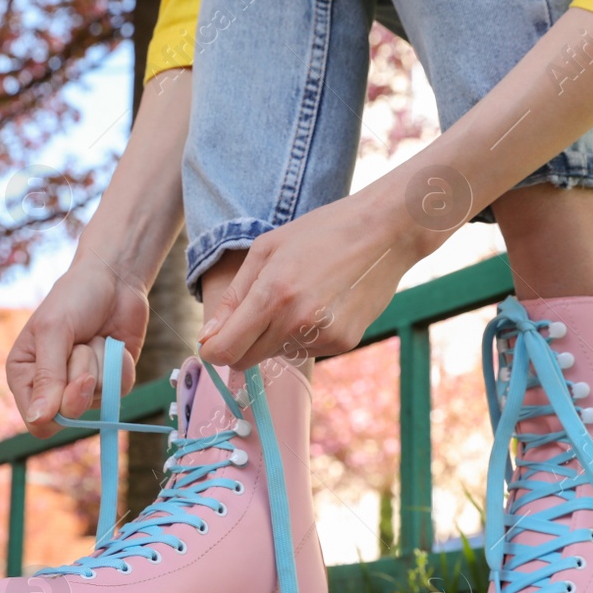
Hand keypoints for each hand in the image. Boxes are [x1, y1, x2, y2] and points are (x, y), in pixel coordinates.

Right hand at [6, 263, 148, 437]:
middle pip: (69, 415)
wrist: (114, 279)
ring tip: (93, 338)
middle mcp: (51, 386)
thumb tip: (39, 419)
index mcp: (24, 375)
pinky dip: (120, 366)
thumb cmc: (74, 298)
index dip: (55, 409)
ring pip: (97, 401)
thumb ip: (47, 376)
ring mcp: (83, 386)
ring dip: (100, 364)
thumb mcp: (53, 332)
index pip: (36, 421)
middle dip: (82, 378)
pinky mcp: (110, 381)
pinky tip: (112, 344)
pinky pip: (119, 391)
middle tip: (83, 346)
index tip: (68, 379)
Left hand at [197, 188, 445, 369]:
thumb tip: (208, 337)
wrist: (384, 232)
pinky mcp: (343, 343)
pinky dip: (303, 334)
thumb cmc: (321, 232)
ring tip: (300, 296)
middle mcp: (296, 322)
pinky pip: (306, 350)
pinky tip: (321, 304)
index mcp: (272, 294)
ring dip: (276, 336)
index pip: (226, 351)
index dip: (212, 351)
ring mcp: (322, 336)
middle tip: (256, 313)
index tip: (213, 342)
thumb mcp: (266, 249)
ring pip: (277, 355)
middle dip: (241, 344)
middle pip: (247, 360)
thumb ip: (233, 297)